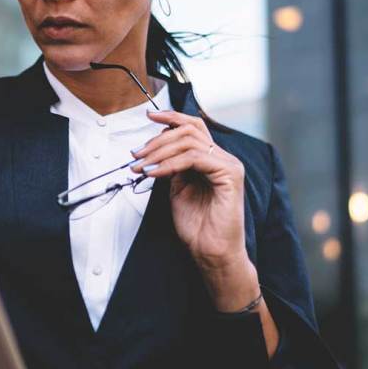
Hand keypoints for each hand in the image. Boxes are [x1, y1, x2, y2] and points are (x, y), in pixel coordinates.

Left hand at [130, 110, 246, 272]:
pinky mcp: (230, 175)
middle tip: (137, 155)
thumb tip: (156, 149)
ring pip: (190, 141)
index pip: (194, 127)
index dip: (171, 117)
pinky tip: (155, 173)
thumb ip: (172, 167)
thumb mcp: (178, 188)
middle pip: (189, 130)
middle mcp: (224, 158)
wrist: (211, 252)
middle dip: (157, 140)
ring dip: (159, 152)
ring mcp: (229, 165)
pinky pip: (194, 158)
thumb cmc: (198, 226)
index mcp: (213, 159)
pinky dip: (170, 163)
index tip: (149, 116)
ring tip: (142, 167)